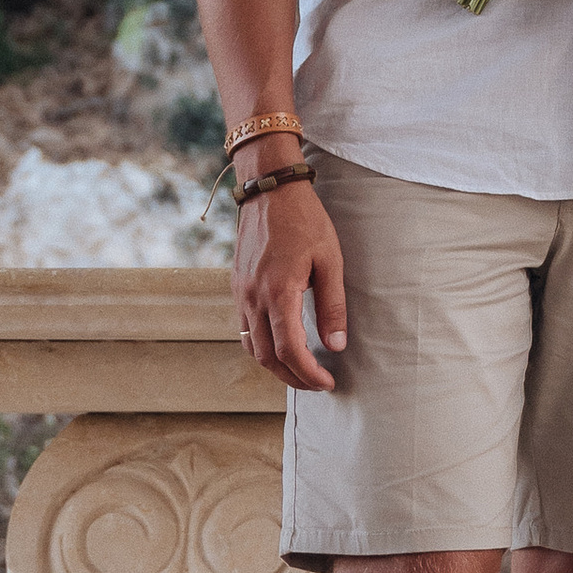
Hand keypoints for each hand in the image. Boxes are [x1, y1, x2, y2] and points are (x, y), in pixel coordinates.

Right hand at [234, 179, 347, 391]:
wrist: (270, 189)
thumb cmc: (305, 220)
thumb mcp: (330, 260)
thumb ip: (333, 305)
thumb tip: (336, 345)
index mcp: (278, 292)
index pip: (289, 350)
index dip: (308, 374)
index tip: (328, 383)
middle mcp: (253, 297)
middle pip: (266, 357)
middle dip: (292, 378)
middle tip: (317, 384)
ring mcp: (240, 293)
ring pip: (251, 346)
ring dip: (274, 366)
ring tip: (300, 371)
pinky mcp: (236, 286)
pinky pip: (244, 329)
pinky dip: (261, 346)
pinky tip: (281, 344)